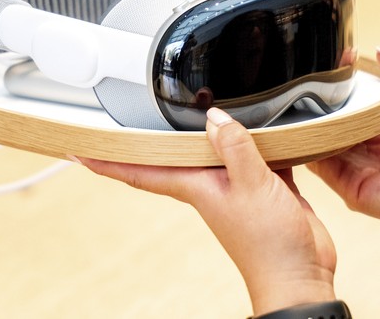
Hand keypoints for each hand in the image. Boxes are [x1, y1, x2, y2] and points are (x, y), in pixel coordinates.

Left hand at [80, 108, 335, 315]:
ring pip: (213, 149)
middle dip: (149, 137)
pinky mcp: (262, 185)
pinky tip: (258, 123)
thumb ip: (234, 149)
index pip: (141, 171)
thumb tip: (214, 117)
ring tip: (189, 105)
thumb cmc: (270, 246)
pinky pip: (251, 154)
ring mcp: (235, 185)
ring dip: (203, 131)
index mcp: (196, 187)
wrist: (301, 276)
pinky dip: (252, 138)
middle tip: (126, 115)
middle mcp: (209, 184)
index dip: (108, 161)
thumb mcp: (253, 187)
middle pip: (172, 155)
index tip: (78, 150)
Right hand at [307, 50, 379, 310]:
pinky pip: (322, 166)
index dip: (348, 89)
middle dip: (327, 105)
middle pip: (339, 126)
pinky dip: (311, 148)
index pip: (359, 109)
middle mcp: (371, 153)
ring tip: (304, 100)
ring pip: (326, 142)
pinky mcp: (348, 187)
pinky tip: (306, 128)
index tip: (339, 67)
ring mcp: (357, 170)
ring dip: (316, 124)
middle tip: (315, 82)